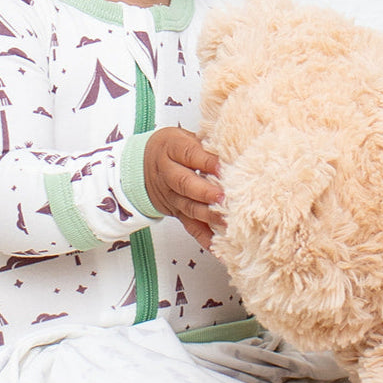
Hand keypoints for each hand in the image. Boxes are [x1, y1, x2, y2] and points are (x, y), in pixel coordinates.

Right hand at [143, 127, 223, 248]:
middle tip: (223, 197)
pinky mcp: (177, 213)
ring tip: (227, 221)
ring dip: (209, 216)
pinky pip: (190, 227)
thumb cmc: (173, 147)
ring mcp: (172, 196)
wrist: (143, 165)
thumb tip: (238, 143)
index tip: (224, 166)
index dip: (207, 161)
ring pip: (189, 207)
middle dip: (205, 192)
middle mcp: (168, 173)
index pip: (189, 154)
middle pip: (185, 184)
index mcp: (172, 149)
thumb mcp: (185, 135)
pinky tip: (219, 246)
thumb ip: (207, 142)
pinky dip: (204, 238)